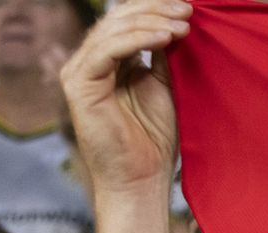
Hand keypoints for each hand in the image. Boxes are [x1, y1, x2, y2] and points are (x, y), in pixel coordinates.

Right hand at [59, 0, 189, 194]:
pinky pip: (108, 49)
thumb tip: (173, 21)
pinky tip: (165, 38)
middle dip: (155, 9)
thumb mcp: (163, 85)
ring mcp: (79, 72)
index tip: (189, 8)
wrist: (141, 179)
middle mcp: (88, 62)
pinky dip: (138, 40)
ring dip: (151, 22)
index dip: (155, 9)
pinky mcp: (78, 85)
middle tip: (188, 9)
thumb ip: (161, 54)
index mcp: (106, 61)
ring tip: (182, 25)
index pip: (126, 20)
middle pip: (118, 18)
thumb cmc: (153, 140)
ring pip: (113, 29)